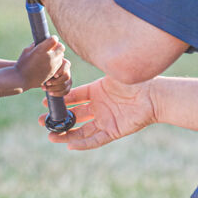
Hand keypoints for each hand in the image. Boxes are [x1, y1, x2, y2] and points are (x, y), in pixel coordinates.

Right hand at [15, 36, 66, 91]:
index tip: (49, 40)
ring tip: (49, 55)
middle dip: (57, 46)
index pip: (54, 39)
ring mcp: (52, 65)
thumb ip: (36, 45)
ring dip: (57, 54)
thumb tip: (43, 41)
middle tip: (51, 47)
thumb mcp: (26, 50)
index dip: (52, 38)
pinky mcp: (53, 72)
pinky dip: (56, 61)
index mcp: (41, 50)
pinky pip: (59, 63)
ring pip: (62, 55)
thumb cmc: (22, 64)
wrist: (21, 79)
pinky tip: (48, 62)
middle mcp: (49, 57)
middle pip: (61, 47)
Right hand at [41, 75, 155, 148]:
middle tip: (42, 121)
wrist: (154, 95)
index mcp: (97, 91)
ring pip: (82, 130)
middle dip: (58, 119)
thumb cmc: (135, 81)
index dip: (60, 100)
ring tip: (51, 136)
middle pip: (74, 115)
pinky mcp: (113, 131)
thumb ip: (97, 69)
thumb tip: (82, 53)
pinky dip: (83, 143)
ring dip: (67, 134)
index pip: (74, 97)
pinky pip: (95, 139)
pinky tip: (70, 144)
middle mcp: (99, 107)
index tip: (44, 102)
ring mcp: (106, 120)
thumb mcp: (112, 73)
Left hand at [44, 57, 71, 96]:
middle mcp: (68, 72)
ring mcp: (69, 80)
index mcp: (65, 63)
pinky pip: (65, 92)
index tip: (54, 75)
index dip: (61, 71)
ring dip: (54, 88)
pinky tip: (50, 93)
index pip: (66, 66)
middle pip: (66, 77)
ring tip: (45, 88)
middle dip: (55, 81)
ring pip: (64, 85)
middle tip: (46, 83)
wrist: (47, 74)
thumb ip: (48, 65)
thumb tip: (44, 68)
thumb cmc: (46, 67)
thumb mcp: (48, 64)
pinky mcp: (68, 87)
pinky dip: (57, 93)